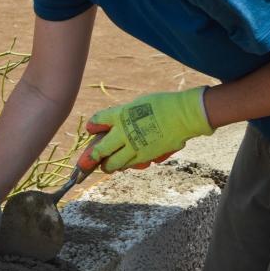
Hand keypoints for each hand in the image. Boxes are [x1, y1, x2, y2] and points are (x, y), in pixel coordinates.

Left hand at [84, 86, 213, 172]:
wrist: (184, 115)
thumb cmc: (161, 105)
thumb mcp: (137, 104)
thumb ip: (122, 116)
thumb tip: (111, 125)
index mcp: (120, 115)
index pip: (97, 122)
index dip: (92, 126)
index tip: (92, 129)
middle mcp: (124, 133)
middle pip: (100, 151)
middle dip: (90, 159)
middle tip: (86, 163)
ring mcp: (135, 146)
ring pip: (114, 164)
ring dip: (108, 165)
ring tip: (106, 166)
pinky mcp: (147, 156)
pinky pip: (132, 164)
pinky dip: (127, 165)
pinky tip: (127, 163)